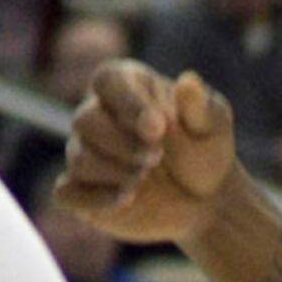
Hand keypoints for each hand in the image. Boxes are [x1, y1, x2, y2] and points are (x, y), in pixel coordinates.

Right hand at [58, 57, 239, 247]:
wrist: (203, 199)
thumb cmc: (204, 152)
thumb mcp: (214, 126)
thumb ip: (200, 106)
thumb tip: (189, 82)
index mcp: (127, 85)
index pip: (107, 81)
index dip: (128, 103)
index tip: (160, 128)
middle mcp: (99, 114)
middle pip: (85, 120)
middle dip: (122, 143)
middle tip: (156, 158)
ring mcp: (87, 152)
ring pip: (79, 157)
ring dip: (114, 171)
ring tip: (146, 180)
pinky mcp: (81, 190)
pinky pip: (67, 192)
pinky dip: (94, 198)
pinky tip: (127, 200)